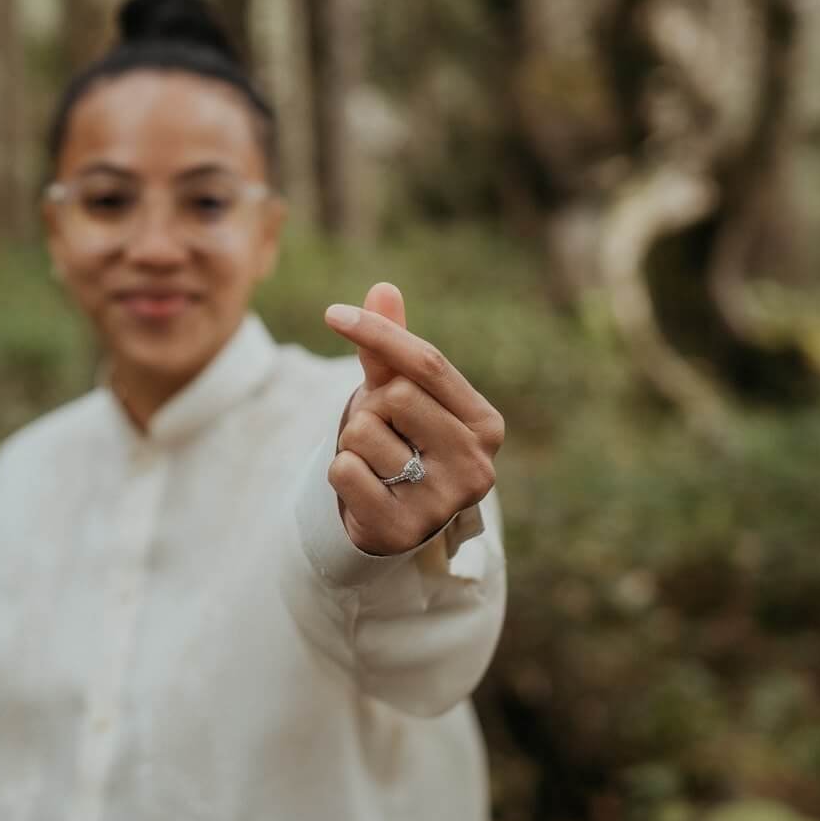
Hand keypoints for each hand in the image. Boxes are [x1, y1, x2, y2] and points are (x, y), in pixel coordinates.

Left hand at [323, 282, 505, 556]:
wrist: (396, 517)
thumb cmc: (405, 442)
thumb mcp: (400, 393)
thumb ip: (390, 348)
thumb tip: (383, 289)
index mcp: (487, 425)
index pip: (429, 363)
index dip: (378, 332)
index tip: (333, 313)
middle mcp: (476, 466)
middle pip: (396, 396)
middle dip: (374, 405)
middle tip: (385, 433)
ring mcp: (442, 503)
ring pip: (363, 433)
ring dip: (354, 441)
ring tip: (376, 463)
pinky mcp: (401, 531)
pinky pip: (344, 470)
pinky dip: (341, 472)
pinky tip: (364, 488)